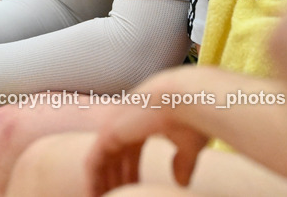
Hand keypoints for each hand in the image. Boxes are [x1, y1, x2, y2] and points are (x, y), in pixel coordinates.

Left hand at [87, 71, 207, 194]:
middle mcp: (125, 121)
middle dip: (116, 181)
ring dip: (102, 184)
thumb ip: (183, 162)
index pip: (130, 152)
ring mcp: (114, 125)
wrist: (189, 99)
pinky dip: (92, 181)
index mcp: (142, 121)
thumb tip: (182, 183)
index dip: (131, 174)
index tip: (135, 192)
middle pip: (114, 157)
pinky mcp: (107, 133)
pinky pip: (92, 163)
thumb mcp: (189, 145)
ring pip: (101, 162)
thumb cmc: (194, 118)